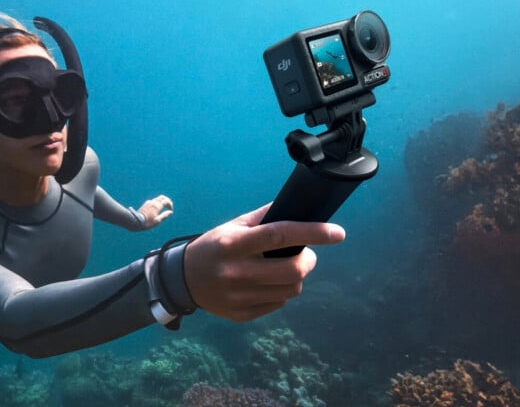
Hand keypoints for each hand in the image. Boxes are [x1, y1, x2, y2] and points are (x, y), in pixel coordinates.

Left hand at [136, 195, 173, 228]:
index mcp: (157, 206)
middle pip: (162, 197)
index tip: (170, 210)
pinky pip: (153, 200)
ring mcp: (148, 202)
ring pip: (157, 198)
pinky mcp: (145, 204)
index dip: (170, 205)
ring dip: (162, 201)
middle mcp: (153, 202)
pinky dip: (157, 202)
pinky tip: (156, 208)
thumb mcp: (157, 221)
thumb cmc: (147, 222)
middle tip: (169, 206)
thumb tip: (170, 212)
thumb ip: (165, 215)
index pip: (166, 201)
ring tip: (163, 207)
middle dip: (167, 200)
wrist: (136, 221)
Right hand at [184, 203, 344, 321]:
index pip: (281, 235)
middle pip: (292, 270)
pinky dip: (280, 292)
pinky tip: (268, 284)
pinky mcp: (240, 314)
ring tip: (284, 269)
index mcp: (234, 243)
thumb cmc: (213, 246)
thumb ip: (263, 218)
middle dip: (309, 260)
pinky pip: (277, 304)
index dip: (313, 233)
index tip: (337, 233)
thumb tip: (295, 206)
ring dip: (296, 277)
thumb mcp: (232, 226)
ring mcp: (238, 296)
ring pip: (290, 290)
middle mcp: (236, 271)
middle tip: (306, 255)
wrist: (182, 280)